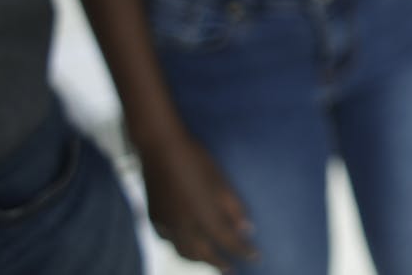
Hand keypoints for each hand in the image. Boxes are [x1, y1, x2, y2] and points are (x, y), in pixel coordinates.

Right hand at [138, 134, 256, 271]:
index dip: (243, 251)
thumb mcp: (221, 181)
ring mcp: (167, 224)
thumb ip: (234, 208)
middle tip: (232, 269)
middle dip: (219, 263)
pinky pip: (169, 242)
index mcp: (203, 215)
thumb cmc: (196, 159)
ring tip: (212, 260)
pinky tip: (188, 245)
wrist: (160, 148)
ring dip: (200, 259)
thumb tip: (246, 230)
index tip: (256, 257)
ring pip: (184, 252)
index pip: (228, 241)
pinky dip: (182, 248)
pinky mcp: (154, 219)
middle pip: (204, 254)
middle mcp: (184, 225)